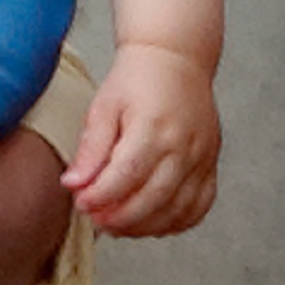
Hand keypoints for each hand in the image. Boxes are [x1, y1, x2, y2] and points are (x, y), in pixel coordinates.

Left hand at [62, 41, 219, 236]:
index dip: (101, 197)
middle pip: (154, 198)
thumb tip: (73, 184)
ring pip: (178, 209)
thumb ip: (91, 148)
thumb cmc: (136, 81)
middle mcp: (183, 145)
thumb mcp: (104, 107)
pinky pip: (200, 205)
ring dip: (145, 226)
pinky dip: (177, 222)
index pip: (126, 175)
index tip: (81, 203)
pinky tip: (152, 222)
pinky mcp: (211, 163)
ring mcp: (202, 157)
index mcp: (152, 126)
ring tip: (118, 225)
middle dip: (120, 218)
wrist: (176, 58)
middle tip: (96, 220)